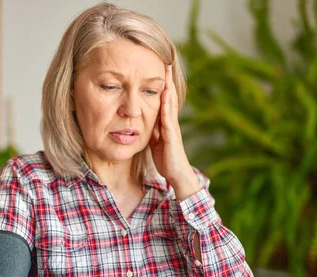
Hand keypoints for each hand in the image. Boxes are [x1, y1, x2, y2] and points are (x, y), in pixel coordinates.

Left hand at [149, 65, 199, 199]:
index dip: (161, 85)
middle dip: (167, 80)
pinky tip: (165, 94)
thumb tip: (140, 121)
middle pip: (169, 96)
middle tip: (165, 61)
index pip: (163, 99)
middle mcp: (171, 122)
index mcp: (165, 123)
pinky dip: (167, 104)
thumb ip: (150, 130)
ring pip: (171, 103)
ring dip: (168, 87)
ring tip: (166, 72)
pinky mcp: (172, 135)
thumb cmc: (166, 159)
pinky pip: (168, 117)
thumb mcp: (154, 141)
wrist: (176, 174)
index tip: (158, 69)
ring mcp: (172, 128)